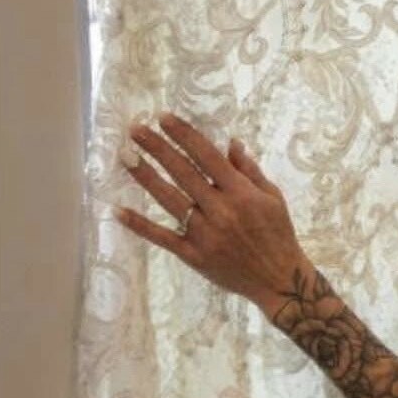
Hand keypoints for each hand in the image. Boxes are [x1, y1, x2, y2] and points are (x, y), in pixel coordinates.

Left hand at [115, 112, 312, 319]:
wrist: (277, 279)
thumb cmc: (278, 233)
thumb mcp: (273, 196)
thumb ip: (249, 170)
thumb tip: (229, 143)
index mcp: (241, 192)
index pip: (207, 156)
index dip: (185, 136)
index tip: (165, 118)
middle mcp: (220, 210)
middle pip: (183, 172)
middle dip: (159, 148)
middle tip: (136, 129)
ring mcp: (203, 234)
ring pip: (169, 200)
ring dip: (146, 176)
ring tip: (127, 157)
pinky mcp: (192, 255)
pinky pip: (162, 237)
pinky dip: (140, 225)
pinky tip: (119, 211)